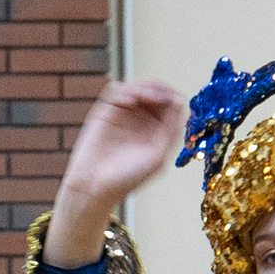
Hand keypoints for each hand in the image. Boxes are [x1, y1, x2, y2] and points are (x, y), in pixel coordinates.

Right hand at [46, 79, 187, 259]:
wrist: (95, 187)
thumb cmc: (127, 178)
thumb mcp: (158, 156)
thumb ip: (171, 130)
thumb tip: (179, 102)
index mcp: (157, 131)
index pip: (169, 104)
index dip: (172, 97)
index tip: (172, 98)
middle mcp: (141, 121)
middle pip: (154, 91)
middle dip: (158, 88)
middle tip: (156, 95)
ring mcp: (123, 115)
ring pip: (136, 87)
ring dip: (142, 87)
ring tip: (143, 96)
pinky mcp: (105, 112)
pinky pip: (116, 91)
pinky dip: (124, 90)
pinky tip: (129, 101)